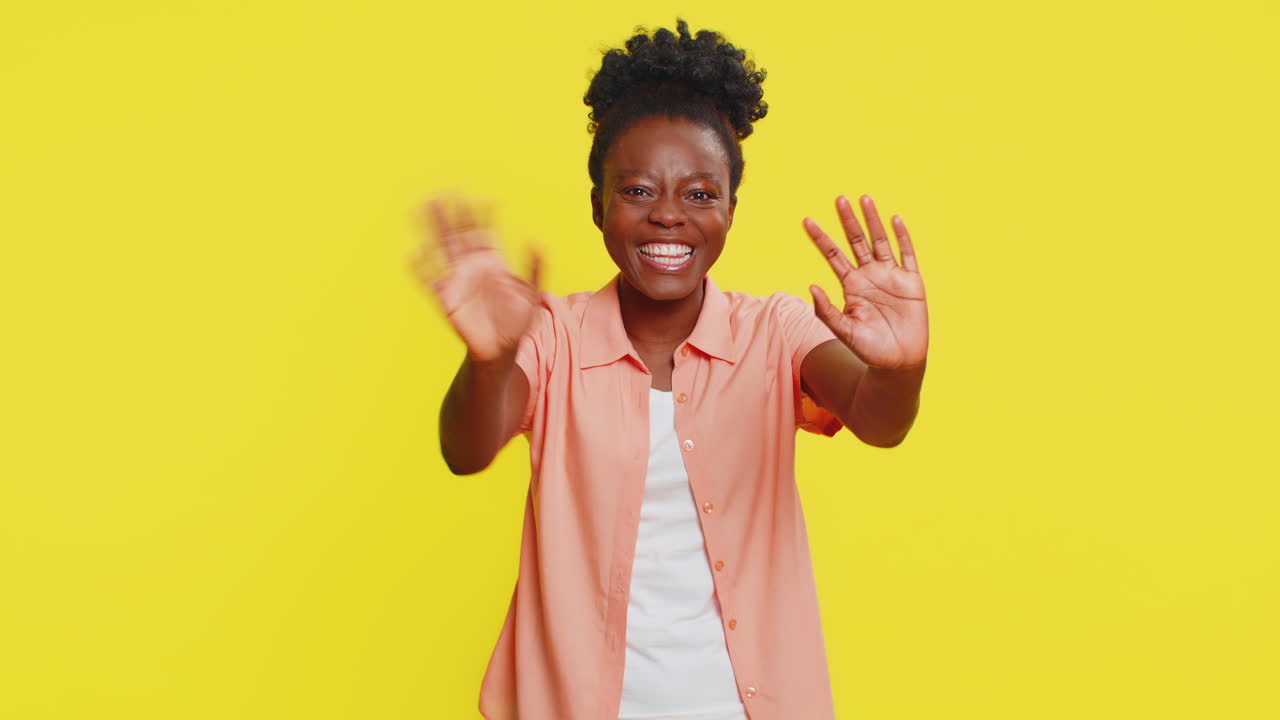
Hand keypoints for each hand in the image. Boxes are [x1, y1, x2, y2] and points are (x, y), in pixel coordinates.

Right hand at [408, 195, 542, 361]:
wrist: (501, 351)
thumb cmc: (518, 324)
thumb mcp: (532, 295)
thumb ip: (535, 269)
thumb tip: (537, 242)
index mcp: (493, 265)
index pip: (485, 233)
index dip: (483, 217)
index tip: (484, 199)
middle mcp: (473, 268)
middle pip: (459, 235)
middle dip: (452, 215)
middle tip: (443, 191)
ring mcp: (459, 281)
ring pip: (442, 249)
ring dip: (432, 230)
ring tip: (422, 209)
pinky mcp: (447, 299)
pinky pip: (431, 281)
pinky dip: (421, 269)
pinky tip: (412, 255)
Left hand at [804, 194, 927, 370]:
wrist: (898, 362)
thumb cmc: (869, 349)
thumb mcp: (844, 331)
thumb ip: (827, 311)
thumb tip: (811, 287)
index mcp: (851, 285)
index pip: (833, 256)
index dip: (821, 238)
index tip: (807, 221)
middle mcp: (870, 276)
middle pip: (856, 242)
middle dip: (848, 221)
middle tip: (839, 199)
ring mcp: (891, 277)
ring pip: (880, 241)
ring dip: (873, 221)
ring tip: (864, 199)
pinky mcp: (911, 282)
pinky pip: (907, 255)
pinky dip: (902, 237)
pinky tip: (895, 220)